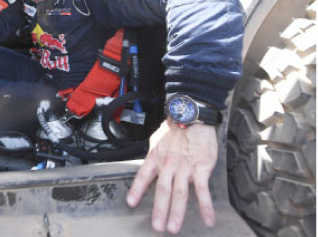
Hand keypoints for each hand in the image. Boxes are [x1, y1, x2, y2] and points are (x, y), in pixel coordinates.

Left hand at [126, 119, 217, 233]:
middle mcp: (168, 164)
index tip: (131, 203)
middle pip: (162, 190)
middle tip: (157, 227)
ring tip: (173, 228)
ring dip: (177, 212)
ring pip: (180, 193)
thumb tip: (150, 165)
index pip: (143, 175)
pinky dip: (205, 206)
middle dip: (159, 210)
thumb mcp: (158, 139)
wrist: (193, 115)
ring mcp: (185, 167)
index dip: (137, 190)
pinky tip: (208, 219)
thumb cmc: (176, 127)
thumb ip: (155, 154)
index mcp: (156, 157)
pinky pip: (203, 190)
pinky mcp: (201, 168)